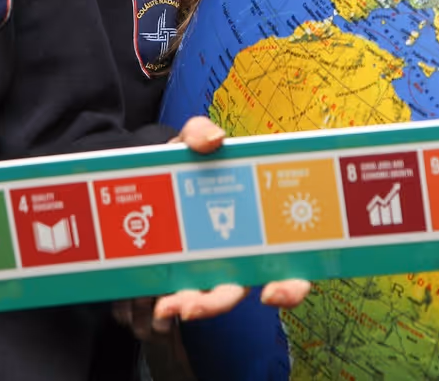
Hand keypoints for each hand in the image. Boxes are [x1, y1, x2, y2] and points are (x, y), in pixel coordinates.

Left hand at [106, 116, 311, 334]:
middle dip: (220, 303)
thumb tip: (214, 139)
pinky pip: (177, 296)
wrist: (148, 172)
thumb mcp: (191, 142)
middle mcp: (236, 254)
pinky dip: (168, 302)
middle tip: (197, 304)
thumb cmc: (186, 161)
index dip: (290, 287)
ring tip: (169, 306)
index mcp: (255, 225)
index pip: (287, 265)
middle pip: (240, 290)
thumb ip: (200, 131)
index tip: (272, 293)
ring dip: (193, 306)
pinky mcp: (176, 273)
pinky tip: (157, 302)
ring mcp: (206, 267)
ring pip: (208, 299)